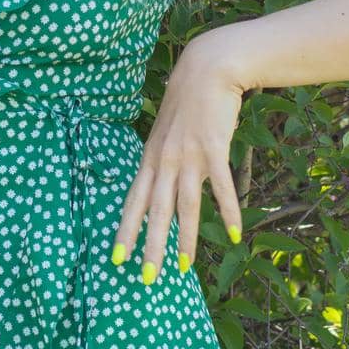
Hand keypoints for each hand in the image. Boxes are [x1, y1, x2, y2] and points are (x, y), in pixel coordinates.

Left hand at [111, 41, 246, 283]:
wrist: (207, 69)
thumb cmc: (188, 101)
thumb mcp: (166, 131)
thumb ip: (163, 158)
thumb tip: (161, 182)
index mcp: (151, 158)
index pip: (134, 201)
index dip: (125, 230)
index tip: (116, 258)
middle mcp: (164, 161)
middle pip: (155, 212)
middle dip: (149, 247)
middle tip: (145, 278)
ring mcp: (188, 156)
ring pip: (184, 207)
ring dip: (184, 240)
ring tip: (183, 268)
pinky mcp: (213, 149)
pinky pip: (220, 188)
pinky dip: (228, 212)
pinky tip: (233, 234)